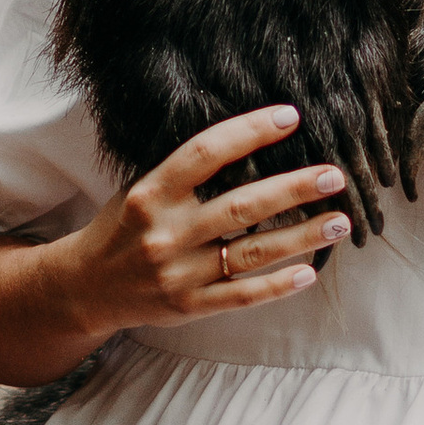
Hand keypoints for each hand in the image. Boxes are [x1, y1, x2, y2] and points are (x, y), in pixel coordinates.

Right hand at [72, 105, 353, 329]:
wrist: (84, 288)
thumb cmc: (123, 228)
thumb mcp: (140, 189)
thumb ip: (183, 172)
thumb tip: (249, 139)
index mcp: (151, 193)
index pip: (206, 153)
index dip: (250, 131)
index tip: (290, 117)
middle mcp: (166, 233)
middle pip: (243, 205)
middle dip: (295, 188)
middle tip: (335, 175)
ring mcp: (179, 273)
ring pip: (252, 252)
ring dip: (302, 236)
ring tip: (340, 221)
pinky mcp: (189, 306)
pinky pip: (242, 295)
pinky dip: (278, 285)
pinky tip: (309, 272)